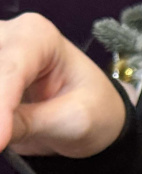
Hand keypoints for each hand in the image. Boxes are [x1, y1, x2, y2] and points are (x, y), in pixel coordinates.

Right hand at [0, 13, 124, 156]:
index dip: (0, 107)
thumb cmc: (94, 110)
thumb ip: (28, 125)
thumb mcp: (73, 122)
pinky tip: (1, 132)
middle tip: (3, 138)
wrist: (98, 115)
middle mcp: (9, 34)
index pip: (9, 70)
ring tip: (5, 135)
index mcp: (39, 36)